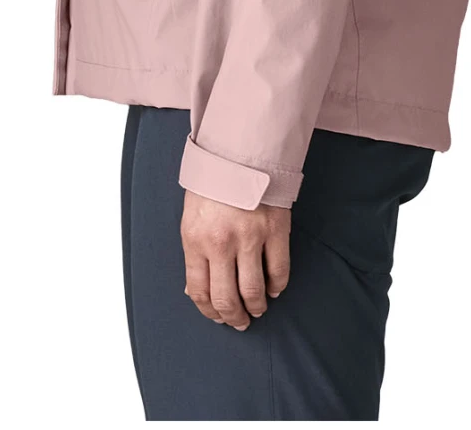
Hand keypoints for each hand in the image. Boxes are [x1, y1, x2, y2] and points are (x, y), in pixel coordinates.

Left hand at [180, 189, 290, 328]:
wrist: (240, 150)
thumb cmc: (212, 182)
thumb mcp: (191, 217)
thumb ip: (195, 252)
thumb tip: (199, 289)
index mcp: (195, 239)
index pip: (199, 291)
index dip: (209, 311)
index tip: (217, 317)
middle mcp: (221, 243)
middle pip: (227, 299)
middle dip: (233, 317)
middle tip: (239, 322)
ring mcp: (251, 237)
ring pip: (254, 291)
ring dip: (256, 307)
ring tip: (257, 309)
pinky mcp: (276, 229)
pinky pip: (279, 270)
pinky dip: (277, 286)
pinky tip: (274, 289)